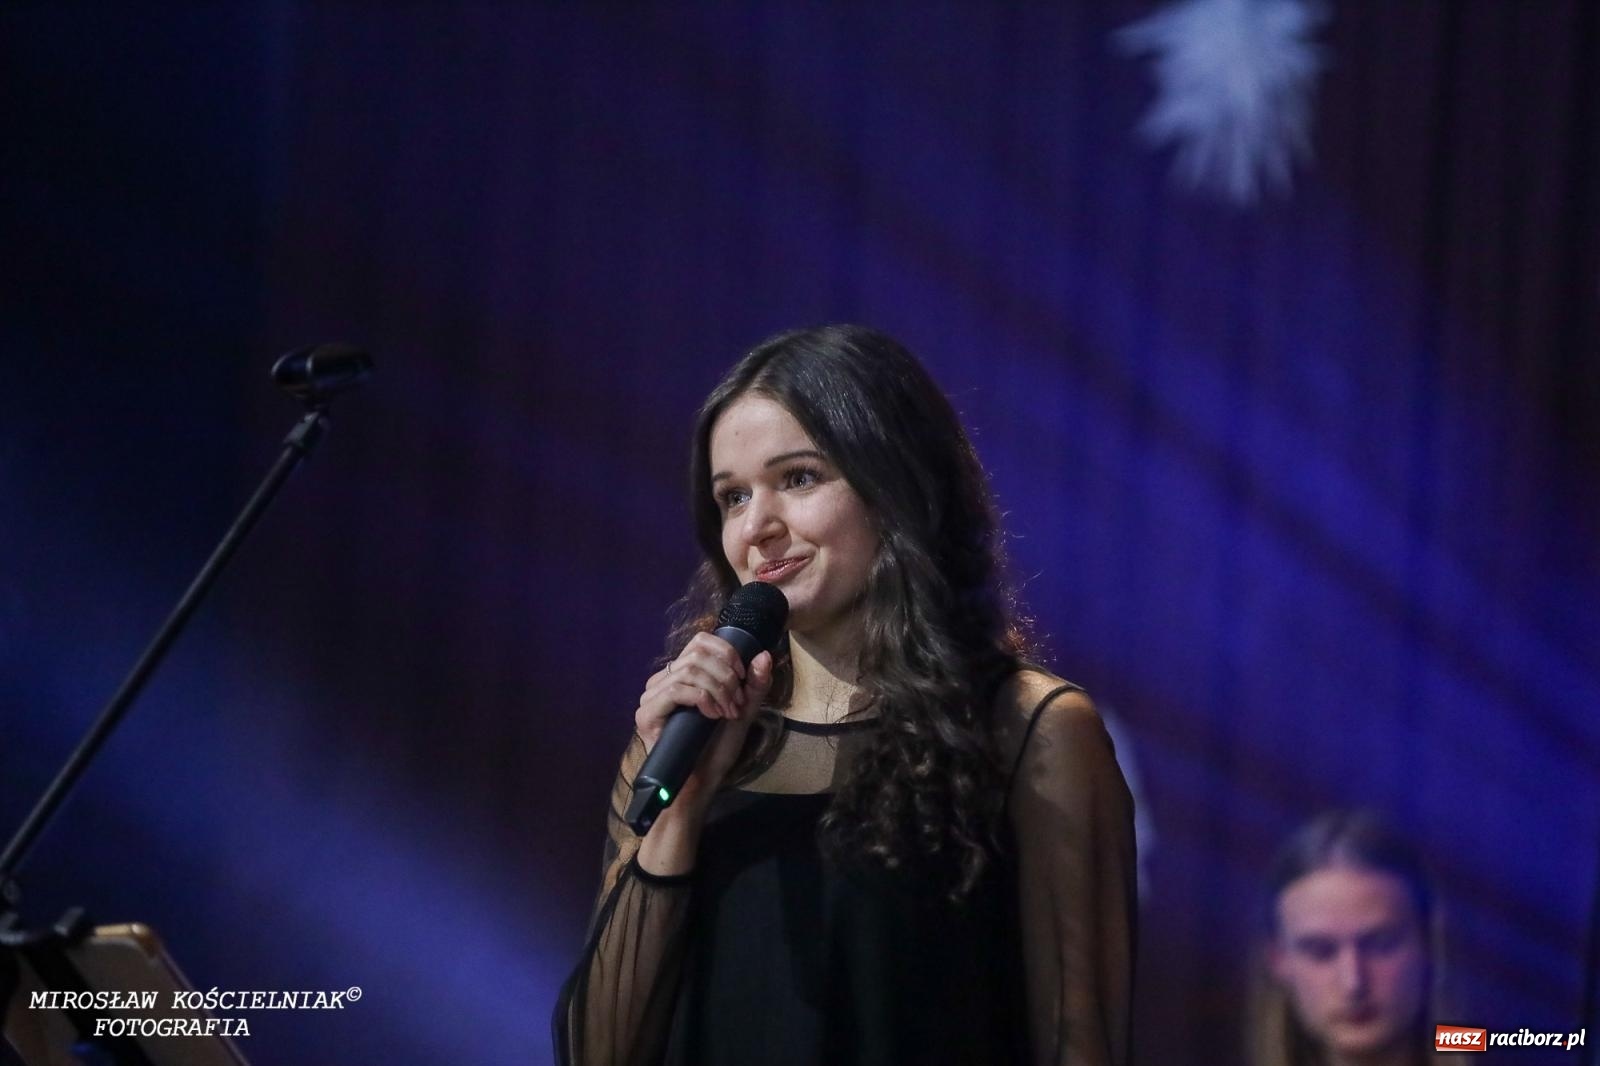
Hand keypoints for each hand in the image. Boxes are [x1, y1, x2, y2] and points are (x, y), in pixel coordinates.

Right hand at [635, 633, 774, 807]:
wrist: (701, 781)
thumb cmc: (717, 747)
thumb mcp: (743, 711)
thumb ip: (755, 684)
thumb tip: (765, 654)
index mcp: (682, 674)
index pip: (700, 641)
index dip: (726, 653)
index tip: (743, 677)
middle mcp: (663, 681)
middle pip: (698, 655)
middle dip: (726, 677)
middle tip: (737, 703)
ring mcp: (651, 697)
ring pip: (689, 671)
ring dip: (718, 690)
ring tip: (728, 713)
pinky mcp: (646, 714)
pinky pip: (675, 690)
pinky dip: (701, 699)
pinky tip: (712, 716)